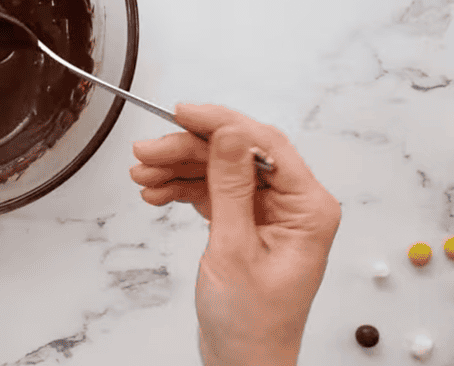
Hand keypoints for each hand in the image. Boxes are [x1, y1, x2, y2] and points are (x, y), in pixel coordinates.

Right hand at [129, 104, 341, 365]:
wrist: (242, 363)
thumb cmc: (251, 322)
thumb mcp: (234, 248)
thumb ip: (231, 186)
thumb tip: (229, 133)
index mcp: (309, 208)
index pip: (264, 145)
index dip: (221, 123)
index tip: (182, 113)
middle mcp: (294, 206)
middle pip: (237, 154)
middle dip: (189, 150)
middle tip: (147, 151)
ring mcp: (270, 214)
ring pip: (220, 170)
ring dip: (179, 169)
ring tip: (143, 175)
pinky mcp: (248, 223)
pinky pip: (214, 191)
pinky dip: (184, 188)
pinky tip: (157, 191)